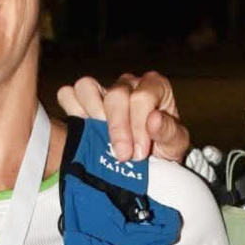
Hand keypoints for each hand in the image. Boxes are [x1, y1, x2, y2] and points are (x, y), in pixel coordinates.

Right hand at [55, 71, 189, 162]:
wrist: (151, 160)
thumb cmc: (164, 146)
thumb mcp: (176, 144)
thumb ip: (169, 131)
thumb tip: (153, 120)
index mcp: (154, 87)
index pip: (142, 97)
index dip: (139, 126)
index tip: (139, 153)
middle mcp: (128, 84)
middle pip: (115, 95)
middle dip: (118, 128)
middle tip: (123, 156)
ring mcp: (104, 90)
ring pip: (86, 86)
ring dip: (92, 115)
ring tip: (102, 140)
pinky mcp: (83, 101)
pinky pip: (67, 95)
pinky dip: (72, 112)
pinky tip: (85, 133)